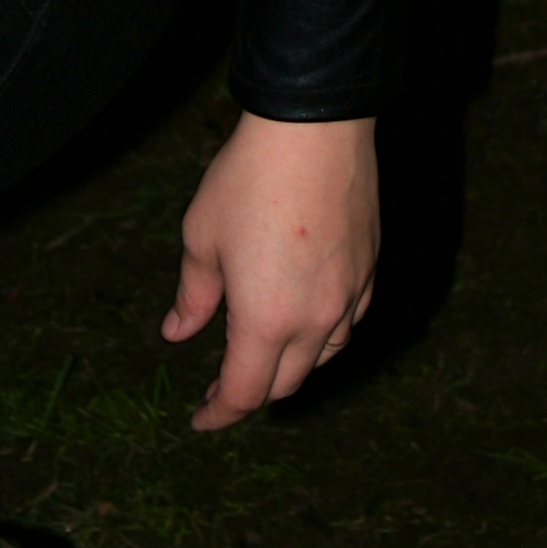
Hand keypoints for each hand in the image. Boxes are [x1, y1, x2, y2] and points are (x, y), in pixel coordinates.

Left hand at [163, 111, 378, 430]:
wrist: (315, 128)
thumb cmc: (248, 180)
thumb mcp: (202, 237)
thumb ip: (193, 296)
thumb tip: (177, 333)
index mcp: (266, 319)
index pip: (245, 392)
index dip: (220, 414)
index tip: (201, 419)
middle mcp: (315, 319)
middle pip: (285, 383)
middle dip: (252, 395)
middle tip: (223, 392)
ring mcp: (350, 296)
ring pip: (323, 357)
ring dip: (291, 368)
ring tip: (265, 359)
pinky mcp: (369, 270)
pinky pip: (348, 323)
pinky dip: (324, 337)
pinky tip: (309, 321)